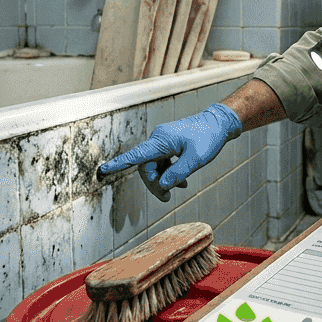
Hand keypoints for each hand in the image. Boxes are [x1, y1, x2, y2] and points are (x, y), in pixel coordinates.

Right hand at [97, 103, 242, 201]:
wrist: (219, 124)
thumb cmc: (208, 138)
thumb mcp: (196, 159)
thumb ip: (178, 174)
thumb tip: (163, 186)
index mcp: (161, 141)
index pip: (136, 156)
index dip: (118, 165)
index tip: (103, 171)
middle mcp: (158, 140)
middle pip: (146, 167)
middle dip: (155, 184)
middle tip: (167, 197)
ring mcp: (163, 142)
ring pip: (154, 166)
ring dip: (163, 180)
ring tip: (179, 189)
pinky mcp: (169, 145)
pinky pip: (162, 162)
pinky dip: (169, 173)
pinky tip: (181, 182)